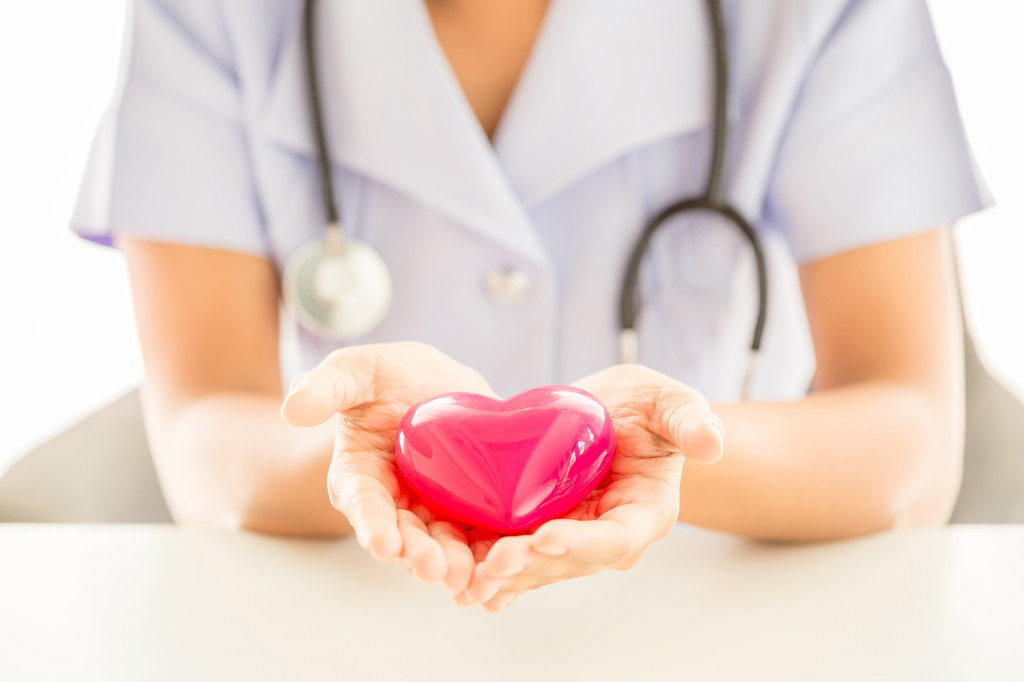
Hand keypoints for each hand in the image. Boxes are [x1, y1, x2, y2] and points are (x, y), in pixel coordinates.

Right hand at [281, 341, 495, 592]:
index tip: (384, 543)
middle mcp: (393, 504)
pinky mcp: (468, 510)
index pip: (363, 504)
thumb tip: (292, 409)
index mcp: (358, 477)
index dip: (373, 525)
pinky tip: (501, 571)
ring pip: (442, 545)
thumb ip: (327, 387)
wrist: (436, 383)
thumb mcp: (356, 371)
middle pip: (405, 537)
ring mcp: (432, 511)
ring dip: (455, 563)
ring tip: (468, 576)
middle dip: (418, 554)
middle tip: (434, 568)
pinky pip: (478, 538)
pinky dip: (488, 556)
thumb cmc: (386, 376)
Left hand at [458, 364, 723, 612]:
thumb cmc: (647, 408)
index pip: (615, 540)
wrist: (613, 414)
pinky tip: (464, 586)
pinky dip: (492, 574)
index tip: (545, 536)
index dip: (581, 543)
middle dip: (530, 565)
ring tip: (469, 579)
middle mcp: (608, 537)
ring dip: (504, 576)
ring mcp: (573, 539)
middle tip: (493, 561)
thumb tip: (712, 444)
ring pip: (538, 567)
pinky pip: (519, 559)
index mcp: (644, 514)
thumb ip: (689, 419)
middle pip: (568, 562)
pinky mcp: (543, 533)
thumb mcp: (668, 401)